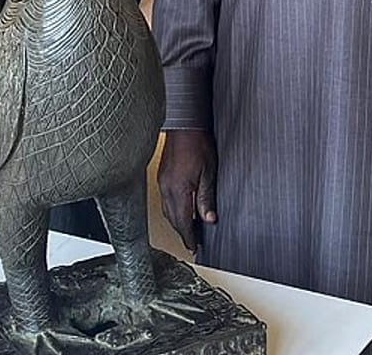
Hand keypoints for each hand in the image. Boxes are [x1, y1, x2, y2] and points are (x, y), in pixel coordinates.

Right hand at [157, 129, 217, 251]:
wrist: (185, 124)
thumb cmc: (198, 144)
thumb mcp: (209, 173)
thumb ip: (206, 198)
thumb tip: (208, 219)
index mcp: (178, 190)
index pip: (183, 221)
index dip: (188, 236)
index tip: (194, 247)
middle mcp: (167, 188)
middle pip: (173, 218)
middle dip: (183, 231)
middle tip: (193, 241)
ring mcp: (162, 182)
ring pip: (168, 210)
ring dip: (178, 221)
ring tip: (189, 228)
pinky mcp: (162, 176)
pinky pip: (165, 199)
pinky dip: (173, 209)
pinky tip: (182, 208)